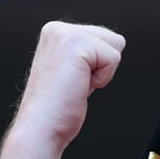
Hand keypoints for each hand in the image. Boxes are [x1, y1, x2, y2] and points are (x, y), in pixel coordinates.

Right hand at [11, 22, 125, 155]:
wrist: (40, 129)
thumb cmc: (57, 109)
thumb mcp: (76, 71)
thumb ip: (92, 52)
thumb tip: (119, 40)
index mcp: (55, 33)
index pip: (105, 38)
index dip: (98, 67)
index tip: (73, 81)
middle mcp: (57, 29)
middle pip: (114, 40)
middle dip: (102, 68)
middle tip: (75, 85)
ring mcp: (64, 34)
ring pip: (115, 48)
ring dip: (102, 74)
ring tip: (76, 86)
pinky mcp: (75, 44)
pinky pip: (113, 59)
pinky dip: (102, 79)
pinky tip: (78, 87)